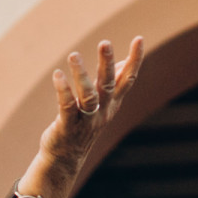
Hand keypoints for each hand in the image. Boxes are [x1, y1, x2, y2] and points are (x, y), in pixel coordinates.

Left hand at [37, 37, 144, 174]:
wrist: (65, 157)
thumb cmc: (84, 124)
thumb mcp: (102, 103)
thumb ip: (113, 83)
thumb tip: (125, 61)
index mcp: (112, 103)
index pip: (127, 79)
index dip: (135, 60)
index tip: (139, 39)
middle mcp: (102, 111)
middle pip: (108, 85)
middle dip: (107, 63)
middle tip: (105, 42)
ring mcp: (86, 120)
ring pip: (88, 96)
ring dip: (81, 75)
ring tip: (74, 55)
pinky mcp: (68, 126)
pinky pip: (67, 107)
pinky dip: (63, 90)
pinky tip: (58, 75)